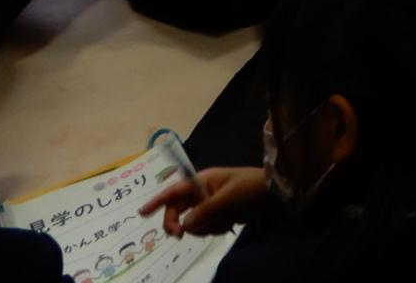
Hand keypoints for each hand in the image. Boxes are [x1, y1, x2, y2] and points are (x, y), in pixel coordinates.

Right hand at [140, 167, 267, 237]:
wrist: (272, 194)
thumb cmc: (249, 188)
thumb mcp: (226, 198)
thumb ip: (204, 211)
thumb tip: (184, 225)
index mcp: (202, 181)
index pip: (174, 190)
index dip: (157, 201)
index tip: (143, 213)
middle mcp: (202, 193)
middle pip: (179, 211)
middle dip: (179, 223)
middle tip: (179, 235)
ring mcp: (209, 206)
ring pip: (193, 224)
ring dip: (205, 227)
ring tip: (224, 220)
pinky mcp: (218, 217)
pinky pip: (206, 229)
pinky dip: (215, 229)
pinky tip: (230, 223)